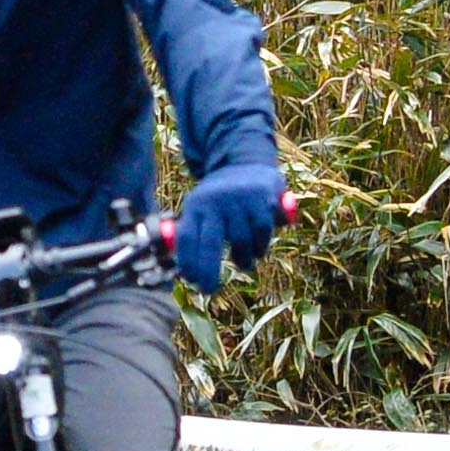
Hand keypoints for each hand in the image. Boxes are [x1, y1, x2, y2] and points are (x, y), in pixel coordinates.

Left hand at [171, 163, 287, 298]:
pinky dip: (261, 245)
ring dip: (242, 259)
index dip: (187, 262)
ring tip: (243, 263)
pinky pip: (262, 232)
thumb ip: (194, 233)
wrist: (246, 160)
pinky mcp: (263, 199)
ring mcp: (239, 199)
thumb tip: (186, 273)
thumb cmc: (219, 197)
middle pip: (209, 243)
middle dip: (208, 271)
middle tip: (208, 290)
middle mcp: (215, 201)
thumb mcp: (201, 207)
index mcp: (196, 205)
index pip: (186, 237)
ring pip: (240, 241)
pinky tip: (258, 248)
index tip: (191, 280)